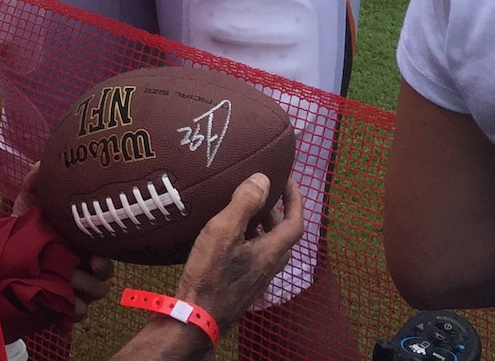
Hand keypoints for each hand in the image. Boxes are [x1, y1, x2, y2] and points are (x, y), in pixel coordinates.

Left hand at [12, 164, 112, 320]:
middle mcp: (82, 264)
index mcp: (80, 240)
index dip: (105, 258)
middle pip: (104, 278)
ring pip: (91, 297)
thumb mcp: (29, 201)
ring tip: (64, 290)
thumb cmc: (23, 225)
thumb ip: (37, 181)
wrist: (2, 253)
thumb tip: (43, 163)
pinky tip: (60, 316)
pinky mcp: (61, 305)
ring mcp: (73, 286)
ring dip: (81, 295)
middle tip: (84, 272)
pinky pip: (75, 315)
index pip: (105, 251)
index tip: (95, 257)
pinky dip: (70, 315)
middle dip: (97, 278)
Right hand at [175, 174, 306, 330]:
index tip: (289, 180)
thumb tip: (264, 178)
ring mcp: (257, 279)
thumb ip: (244, 203)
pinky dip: (250, 240)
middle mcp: (270, 266)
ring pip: (269, 247)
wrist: (198, 317)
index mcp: (271, 251)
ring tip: (243, 211)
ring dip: (263, 226)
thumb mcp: (224, 230)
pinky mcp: (244, 286)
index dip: (295, 199)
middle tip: (262, 193)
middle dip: (277, 211)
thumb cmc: (211, 273)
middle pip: (283, 236)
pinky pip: (256, 256)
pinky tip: (228, 237)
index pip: (295, 223)